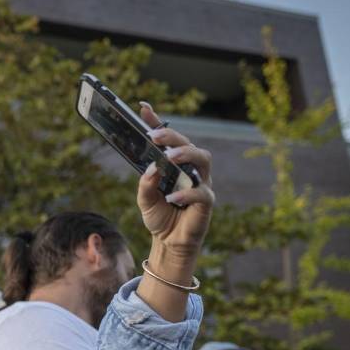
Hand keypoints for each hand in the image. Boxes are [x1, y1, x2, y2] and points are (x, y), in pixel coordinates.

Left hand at [136, 103, 214, 262]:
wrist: (169, 242)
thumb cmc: (160, 215)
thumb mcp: (144, 199)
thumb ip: (145, 184)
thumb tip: (152, 168)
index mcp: (174, 164)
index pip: (167, 139)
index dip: (157, 121)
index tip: (142, 107)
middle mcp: (190, 169)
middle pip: (188, 143)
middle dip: (172, 136)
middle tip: (154, 136)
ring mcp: (201, 183)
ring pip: (203, 159)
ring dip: (186, 155)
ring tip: (169, 158)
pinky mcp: (207, 202)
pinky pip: (202, 193)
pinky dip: (187, 194)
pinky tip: (172, 198)